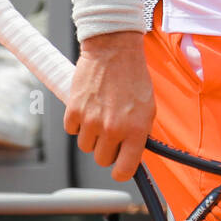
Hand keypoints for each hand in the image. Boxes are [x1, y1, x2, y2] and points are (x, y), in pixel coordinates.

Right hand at [64, 32, 154, 180]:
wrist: (114, 49)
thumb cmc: (133, 76)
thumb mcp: (147, 107)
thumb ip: (139, 133)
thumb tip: (131, 154)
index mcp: (135, 129)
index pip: (125, 170)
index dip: (121, 171)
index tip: (120, 167)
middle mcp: (113, 129)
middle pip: (102, 160)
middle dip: (107, 148)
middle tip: (112, 129)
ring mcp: (92, 121)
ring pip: (86, 146)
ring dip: (92, 134)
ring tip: (102, 112)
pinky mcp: (74, 111)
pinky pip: (73, 130)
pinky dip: (79, 121)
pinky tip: (90, 104)